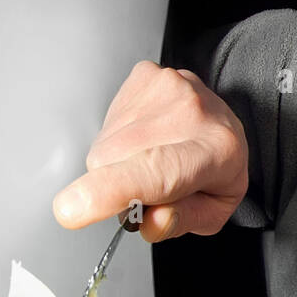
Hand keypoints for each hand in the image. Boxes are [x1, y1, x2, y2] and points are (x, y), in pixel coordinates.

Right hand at [52, 61, 248, 242]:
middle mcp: (190, 113)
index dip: (109, 190)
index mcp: (214, 153)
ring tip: (157, 153)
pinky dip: (121, 137)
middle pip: (113, 166)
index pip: (156, 171)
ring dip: (120, 161)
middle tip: (156, 181)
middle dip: (120, 186)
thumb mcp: (213, 211)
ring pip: (104, 146)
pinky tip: (150, 134)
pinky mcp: (144, 74)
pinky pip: (107, 122)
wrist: (225, 124)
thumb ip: (180, 222)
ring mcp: (167, 87)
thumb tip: (147, 221)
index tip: (72, 209)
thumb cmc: (219, 168)